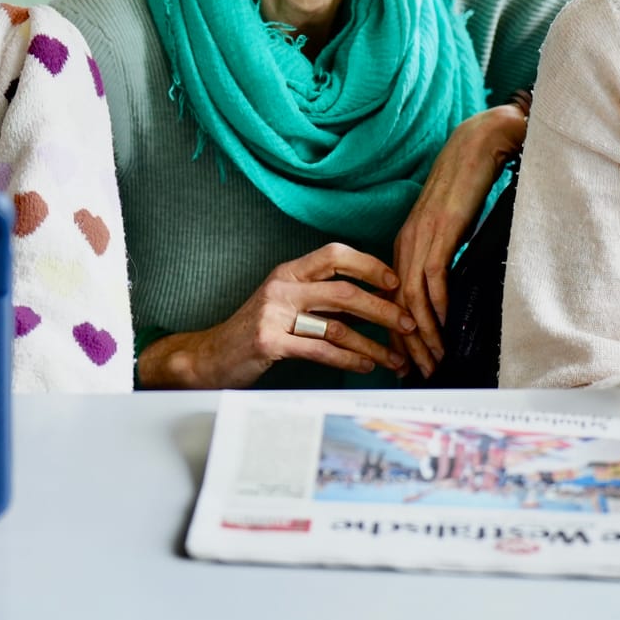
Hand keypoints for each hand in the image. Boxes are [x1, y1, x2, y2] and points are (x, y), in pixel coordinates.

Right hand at [136, 244, 414, 387]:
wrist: (210, 356)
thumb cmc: (256, 331)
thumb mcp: (286, 304)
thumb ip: (322, 300)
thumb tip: (373, 304)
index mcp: (289, 271)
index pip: (334, 254)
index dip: (369, 265)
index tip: (395, 281)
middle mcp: (282, 286)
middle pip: (344, 291)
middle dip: (382, 309)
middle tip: (408, 324)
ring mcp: (273, 314)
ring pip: (336, 325)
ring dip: (372, 344)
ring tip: (395, 357)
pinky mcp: (268, 342)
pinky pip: (319, 351)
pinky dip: (348, 360)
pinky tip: (365, 366)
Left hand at [390, 103, 528, 376]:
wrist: (477, 144)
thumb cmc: (468, 186)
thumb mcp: (450, 228)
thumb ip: (445, 255)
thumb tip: (453, 287)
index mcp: (405, 243)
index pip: (393, 298)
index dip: (398, 333)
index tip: (408, 360)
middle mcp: (406, 242)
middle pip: (396, 305)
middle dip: (407, 344)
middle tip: (417, 372)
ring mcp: (421, 236)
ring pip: (411, 299)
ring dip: (423, 334)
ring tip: (433, 361)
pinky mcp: (441, 231)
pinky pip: (433, 278)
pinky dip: (436, 308)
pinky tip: (444, 328)